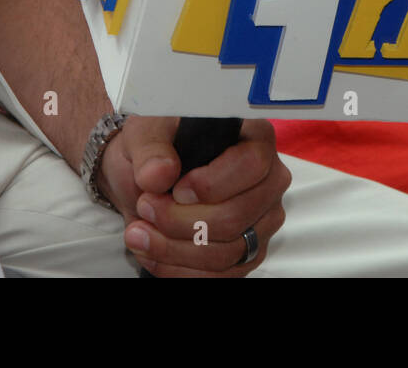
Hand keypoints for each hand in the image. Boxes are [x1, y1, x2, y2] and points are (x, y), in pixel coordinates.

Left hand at [99, 117, 290, 276]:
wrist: (149, 176)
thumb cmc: (158, 147)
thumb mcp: (146, 133)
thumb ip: (151, 149)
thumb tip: (159, 174)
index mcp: (254, 138)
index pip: (253, 165)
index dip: (212, 184)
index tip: (176, 190)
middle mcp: (269, 181)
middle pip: (236, 217)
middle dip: (180, 221)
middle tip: (146, 207)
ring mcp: (262, 221)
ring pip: (226, 252)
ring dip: (174, 249)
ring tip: (138, 232)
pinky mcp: (248, 253)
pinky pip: (221, 275)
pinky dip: (179, 269)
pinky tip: (152, 252)